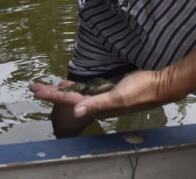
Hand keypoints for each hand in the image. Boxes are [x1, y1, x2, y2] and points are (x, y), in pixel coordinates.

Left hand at [31, 70, 170, 119]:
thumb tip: (75, 111)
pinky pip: (88, 89)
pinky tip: (69, 84)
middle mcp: (98, 103)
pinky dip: (76, 86)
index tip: (35, 90)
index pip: (69, 100)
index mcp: (98, 105)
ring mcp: (103, 96)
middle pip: (70, 97)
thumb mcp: (119, 97)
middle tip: (34, 86)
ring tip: (46, 87)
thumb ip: (97, 104)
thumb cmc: (142, 91)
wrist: (161, 85)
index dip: (51, 95)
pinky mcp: (109, 89)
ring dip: (61, 91)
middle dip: (51, 92)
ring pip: (77, 94)